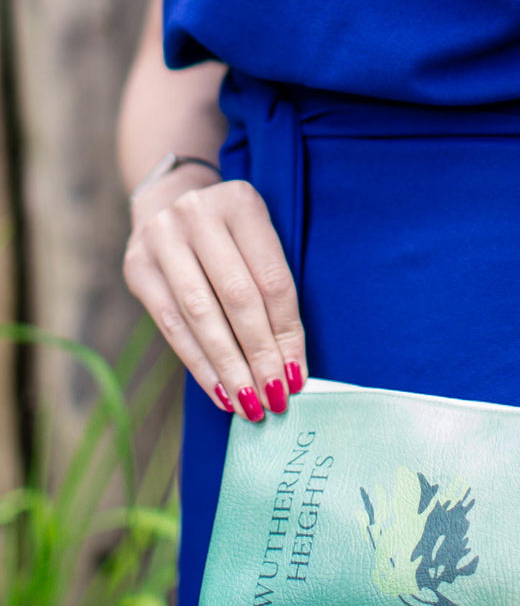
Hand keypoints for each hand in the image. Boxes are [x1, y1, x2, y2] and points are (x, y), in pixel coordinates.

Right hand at [123, 167, 306, 419]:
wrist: (170, 201)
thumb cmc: (234, 236)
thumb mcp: (260, 244)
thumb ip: (274, 293)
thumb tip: (291, 368)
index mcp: (241, 204)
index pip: (272, 282)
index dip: (287, 334)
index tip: (297, 376)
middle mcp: (197, 214)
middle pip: (238, 299)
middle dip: (260, 355)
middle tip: (275, 398)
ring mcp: (161, 238)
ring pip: (201, 316)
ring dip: (229, 368)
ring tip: (249, 404)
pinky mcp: (137, 267)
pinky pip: (172, 326)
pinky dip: (200, 365)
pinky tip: (220, 392)